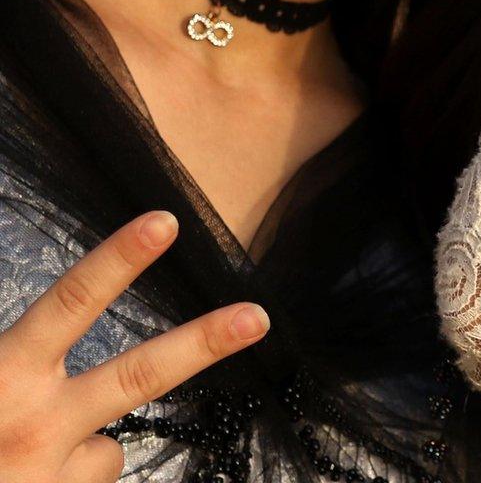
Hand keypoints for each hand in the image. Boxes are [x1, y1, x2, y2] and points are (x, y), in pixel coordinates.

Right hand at [0, 212, 269, 481]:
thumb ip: (7, 361)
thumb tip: (35, 337)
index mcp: (1, 379)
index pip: (66, 307)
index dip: (116, 262)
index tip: (164, 222)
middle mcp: (32, 424)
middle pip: (137, 374)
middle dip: (204, 342)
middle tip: (257, 316)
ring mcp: (51, 474)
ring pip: (104, 452)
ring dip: (75, 455)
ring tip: (19, 468)